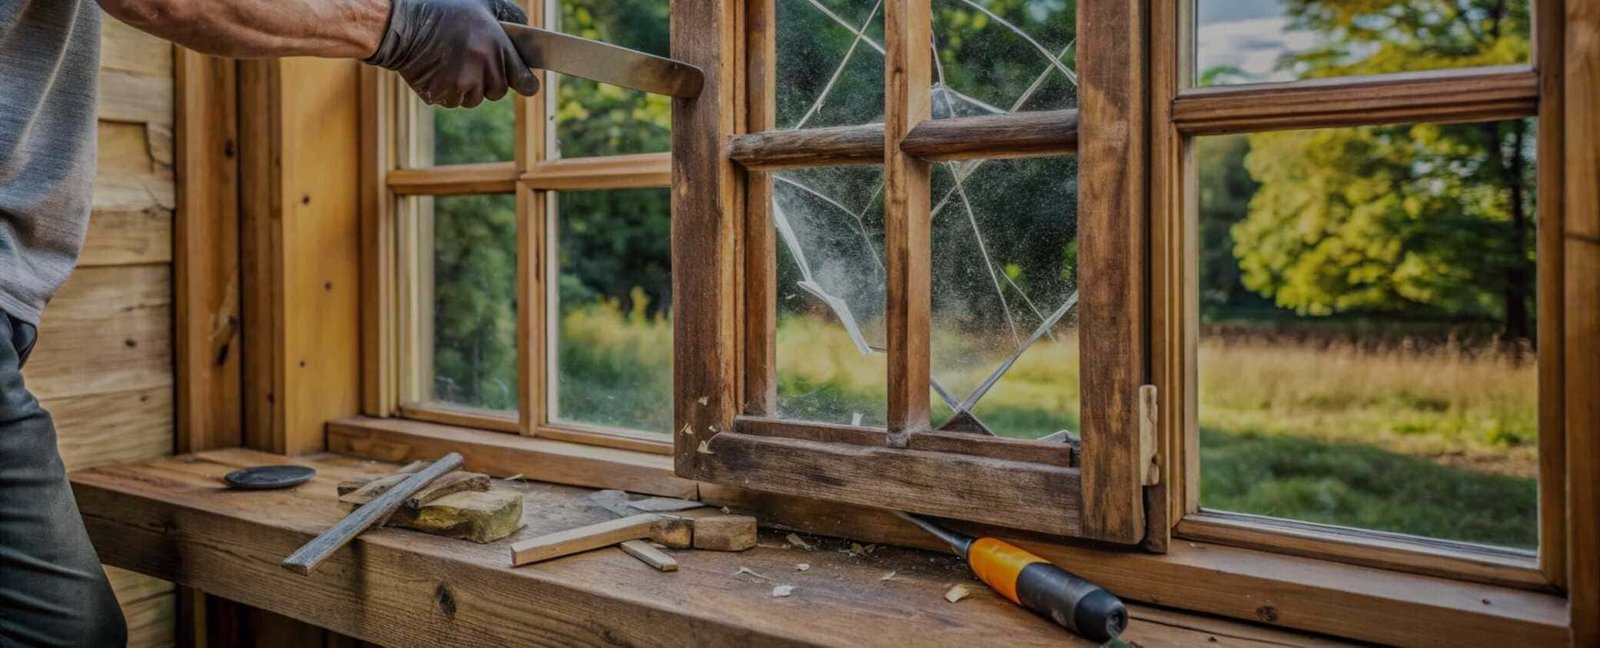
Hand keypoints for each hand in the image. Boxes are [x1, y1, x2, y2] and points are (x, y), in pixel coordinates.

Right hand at [365, 0, 540, 107]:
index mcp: (496, 46)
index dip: (526, 83)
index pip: (524, 80)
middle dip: (488, 80)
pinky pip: (452, 101)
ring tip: (451, 62)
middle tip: (471, 59)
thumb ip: (509, 16)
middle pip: (498, 91)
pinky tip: (438, 70)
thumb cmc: (442, 10)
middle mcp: (482, 68)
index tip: (528, 85)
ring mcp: (462, 84)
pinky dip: (447, 91)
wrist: (401, 25)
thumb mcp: (481, 2)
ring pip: (474, 99)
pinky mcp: (442, 94)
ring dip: (467, 87)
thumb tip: (525, 28)